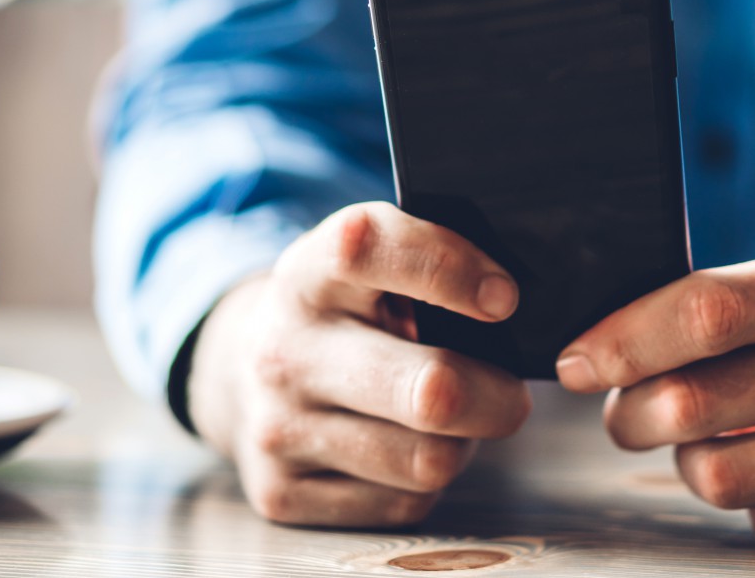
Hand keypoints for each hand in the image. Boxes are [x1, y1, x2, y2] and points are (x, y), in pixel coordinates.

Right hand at [188, 202, 531, 526]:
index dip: (451, 269)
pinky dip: (423, 485)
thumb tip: (514, 309)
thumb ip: (432, 267)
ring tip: (449, 423)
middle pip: (432, 390)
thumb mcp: (368, 268)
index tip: (504, 298)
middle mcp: (285, 350)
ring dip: (461, 445)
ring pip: (428, 461)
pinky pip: (403, 505)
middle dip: (497, 398)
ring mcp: (278, 428)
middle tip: (511, 393)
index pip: (370, 249)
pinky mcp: (282, 494)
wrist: (241, 373)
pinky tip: (403, 454)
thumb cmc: (342, 316)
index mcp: (309, 274)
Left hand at [555, 240, 754, 542]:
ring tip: (701, 445)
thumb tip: (614, 346)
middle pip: (698, 404)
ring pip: (726, 477)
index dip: (622, 341)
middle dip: (631, 416)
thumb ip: (739, 300)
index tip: (576, 363)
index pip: (708, 310)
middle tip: (625, 414)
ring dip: (689, 466)